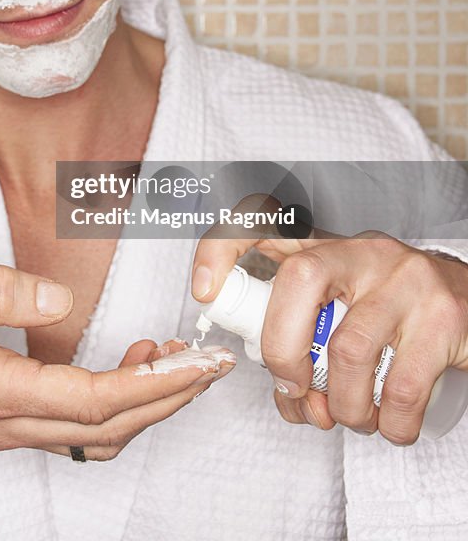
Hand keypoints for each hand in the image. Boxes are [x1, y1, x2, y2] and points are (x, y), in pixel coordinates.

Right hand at [0, 246, 235, 459]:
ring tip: (180, 357)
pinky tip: (134, 363)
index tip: (197, 361)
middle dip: (167, 396)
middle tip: (212, 362)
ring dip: (146, 403)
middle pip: (105, 426)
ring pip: (96, 434)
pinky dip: (117, 402)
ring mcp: (4, 426)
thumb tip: (60, 300)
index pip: (90, 399)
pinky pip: (76, 424)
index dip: (152, 383)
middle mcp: (2, 422)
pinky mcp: (6, 418)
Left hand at [191, 214, 467, 444]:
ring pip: (347, 350)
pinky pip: (400, 389)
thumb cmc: (396, 312)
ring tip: (350, 416)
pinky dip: (386, 424)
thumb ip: (307, 336)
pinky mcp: (445, 319)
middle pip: (298, 282)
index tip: (203, 289)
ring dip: (341, 405)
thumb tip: (287, 394)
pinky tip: (388, 424)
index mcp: (330, 249)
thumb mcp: (345, 303)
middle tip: (294, 391)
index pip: (262, 222)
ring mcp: (406, 281)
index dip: (223, 247)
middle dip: (282, 352)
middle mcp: (365, 253)